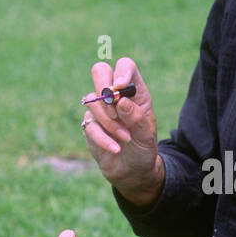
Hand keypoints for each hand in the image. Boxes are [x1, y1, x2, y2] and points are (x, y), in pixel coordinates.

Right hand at [81, 57, 163, 206]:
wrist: (133, 170)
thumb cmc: (143, 148)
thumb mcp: (146, 135)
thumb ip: (136, 117)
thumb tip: (120, 100)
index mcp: (134, 91)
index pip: (125, 66)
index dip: (121, 72)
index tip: (120, 87)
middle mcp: (115, 95)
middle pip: (100, 71)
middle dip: (103, 87)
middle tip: (112, 107)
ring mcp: (100, 108)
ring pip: (93, 101)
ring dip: (109, 122)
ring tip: (125, 138)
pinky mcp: (90, 124)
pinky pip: (89, 124)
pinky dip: (102, 138)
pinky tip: (115, 148)